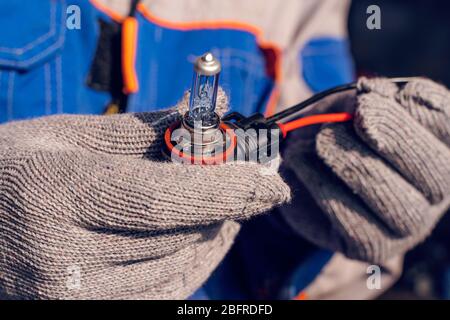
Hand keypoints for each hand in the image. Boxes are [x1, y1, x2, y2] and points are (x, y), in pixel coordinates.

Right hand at [0, 91, 289, 298]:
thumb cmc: (21, 169)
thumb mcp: (75, 136)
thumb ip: (148, 130)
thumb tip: (214, 110)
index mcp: (56, 195)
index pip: (161, 199)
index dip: (224, 189)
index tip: (271, 182)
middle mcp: (62, 258)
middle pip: (178, 235)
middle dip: (224, 206)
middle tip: (248, 182)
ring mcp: (74, 299)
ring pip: (178, 266)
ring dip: (211, 232)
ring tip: (220, 205)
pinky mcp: (89, 316)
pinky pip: (168, 291)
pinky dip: (195, 262)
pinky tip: (202, 237)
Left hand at [282, 78, 449, 262]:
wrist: (302, 169)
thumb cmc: (334, 130)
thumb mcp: (346, 105)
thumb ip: (365, 98)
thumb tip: (370, 96)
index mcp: (439, 145)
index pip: (448, 123)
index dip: (422, 108)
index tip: (375, 96)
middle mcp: (437, 190)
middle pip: (438, 172)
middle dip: (392, 138)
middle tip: (352, 117)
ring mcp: (409, 224)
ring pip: (400, 205)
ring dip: (355, 166)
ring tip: (321, 140)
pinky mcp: (374, 247)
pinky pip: (358, 227)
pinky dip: (326, 190)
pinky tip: (301, 164)